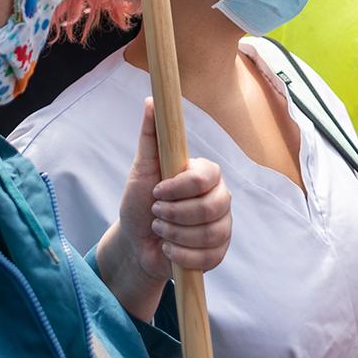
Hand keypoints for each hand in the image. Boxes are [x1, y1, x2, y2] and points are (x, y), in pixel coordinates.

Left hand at [97, 98, 232, 319]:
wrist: (136, 243)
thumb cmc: (140, 202)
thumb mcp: (141, 168)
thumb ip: (151, 136)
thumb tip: (152, 100)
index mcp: (204, 174)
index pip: (206, 176)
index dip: (179, 188)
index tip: (157, 191)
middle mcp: (219, 197)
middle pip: (211, 207)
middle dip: (175, 214)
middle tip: (156, 213)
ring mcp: (222, 226)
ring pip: (209, 233)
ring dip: (174, 234)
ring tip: (160, 230)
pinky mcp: (219, 252)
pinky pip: (209, 257)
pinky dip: (181, 254)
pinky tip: (169, 248)